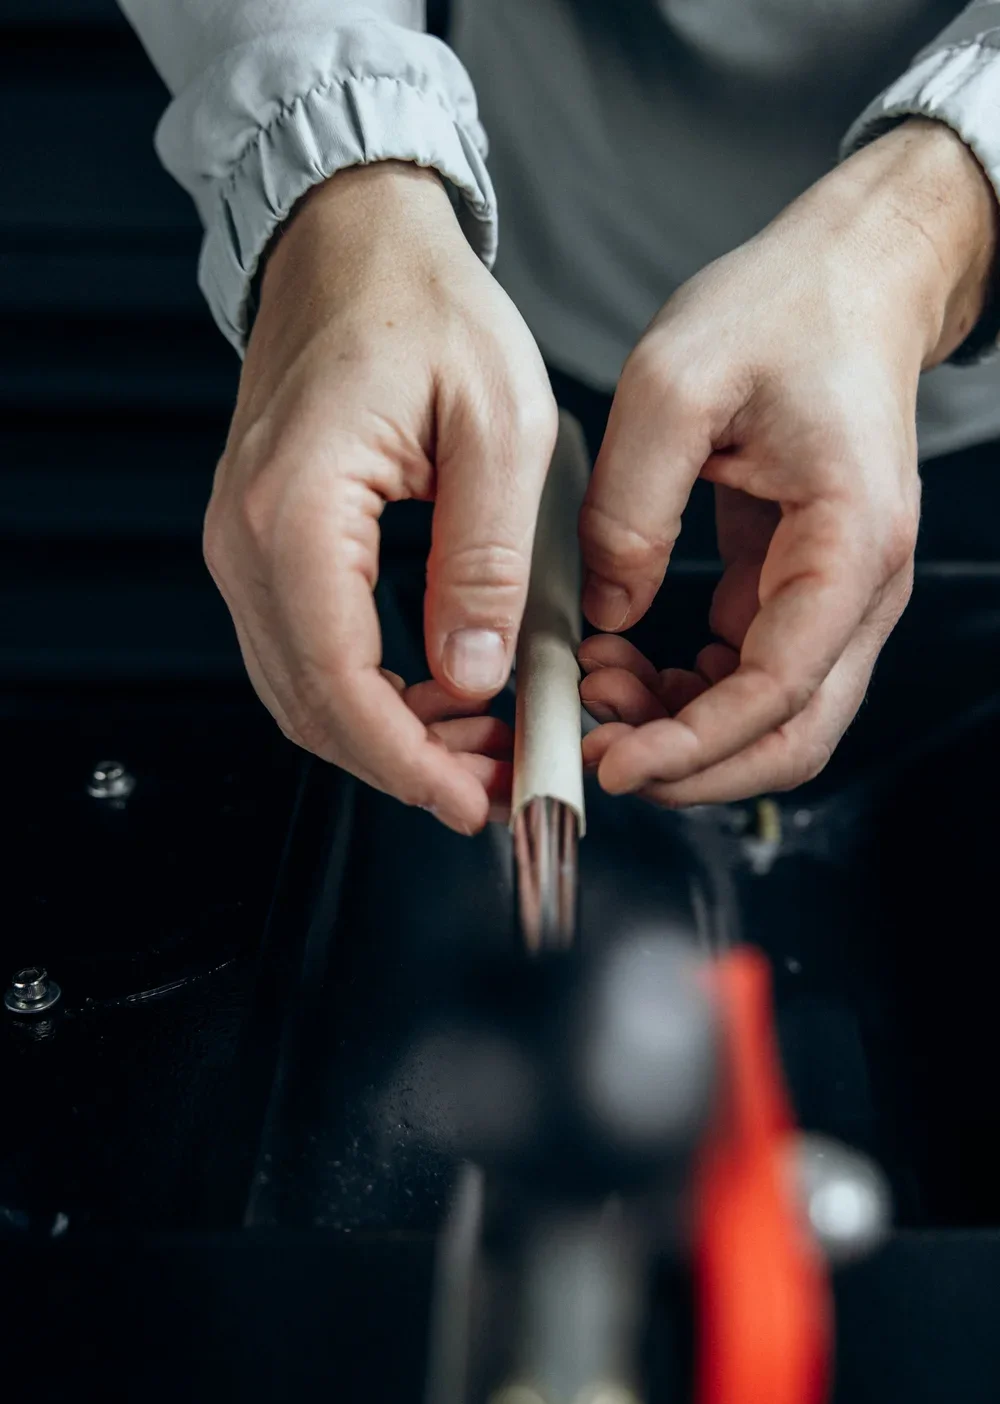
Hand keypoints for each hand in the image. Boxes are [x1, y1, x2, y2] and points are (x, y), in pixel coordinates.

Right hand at [205, 162, 555, 831]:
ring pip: (303, 691)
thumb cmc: (428, 310)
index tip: (473, 802)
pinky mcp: (263, 546)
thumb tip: (475, 678)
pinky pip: (305, 651)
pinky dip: (369, 694)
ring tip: (483, 746)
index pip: (338, 682)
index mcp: (298, 510)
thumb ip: (488, 561)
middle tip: (500, 781)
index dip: (407, 763)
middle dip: (407, 763)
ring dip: (390, 736)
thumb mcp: (502, 428)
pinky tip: (440, 696)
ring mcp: (243, 546)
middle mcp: (246, 539)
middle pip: (311, 706)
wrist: (354, 248)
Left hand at [579, 121, 996, 805]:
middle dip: (690, 764)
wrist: (847, 278)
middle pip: (792, 736)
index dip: (694, 746)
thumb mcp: (670, 384)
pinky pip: (749, 674)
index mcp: (848, 543)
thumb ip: (629, 508)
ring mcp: (835, 594)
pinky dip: (687, 692)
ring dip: (682, 730)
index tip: (611, 763)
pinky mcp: (798, 586)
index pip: (779, 691)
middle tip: (595, 749)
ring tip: (594, 689)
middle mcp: (860, 587)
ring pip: (770, 718)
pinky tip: (620, 663)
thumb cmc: (779, 311)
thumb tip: (605, 615)